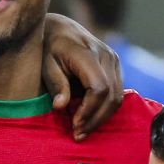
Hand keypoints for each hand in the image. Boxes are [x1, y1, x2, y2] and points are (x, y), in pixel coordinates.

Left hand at [41, 14, 122, 139]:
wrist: (59, 28)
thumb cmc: (48, 47)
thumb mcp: (46, 64)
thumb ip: (56, 83)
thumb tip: (60, 106)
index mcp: (88, 53)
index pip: (99, 88)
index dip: (89, 110)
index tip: (74, 125)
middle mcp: (106, 56)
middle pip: (111, 96)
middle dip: (95, 119)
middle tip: (78, 135)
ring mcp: (114, 60)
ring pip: (118, 97)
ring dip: (101, 118)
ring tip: (82, 130)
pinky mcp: (115, 66)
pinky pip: (117, 93)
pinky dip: (104, 109)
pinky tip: (88, 118)